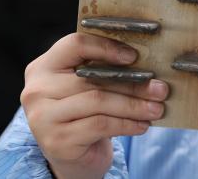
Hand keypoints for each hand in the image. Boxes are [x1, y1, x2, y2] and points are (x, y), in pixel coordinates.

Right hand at [20, 33, 168, 178]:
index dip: (106, 47)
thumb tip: (148, 64)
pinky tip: (142, 125)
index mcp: (44, 66)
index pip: (75, 44)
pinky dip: (126, 124)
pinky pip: (100, 125)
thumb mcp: (88, 86)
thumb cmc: (84, 112)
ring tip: (156, 109)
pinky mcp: (56, 141)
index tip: (134, 57)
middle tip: (161, 89)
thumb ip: (104, 70)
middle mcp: (36, 90)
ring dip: (134, 105)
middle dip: (133, 83)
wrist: (70, 154)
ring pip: (99, 101)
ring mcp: (42, 117)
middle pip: (92, 78)